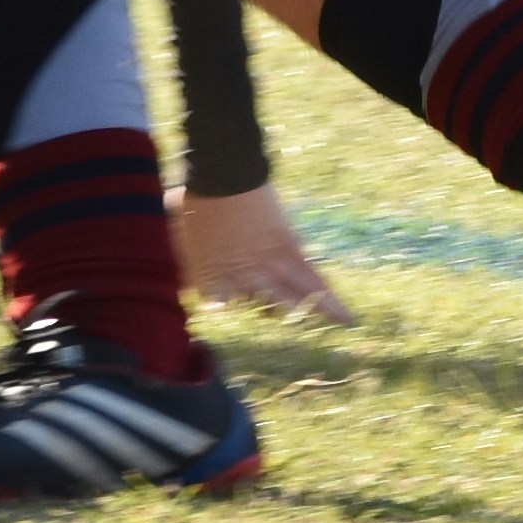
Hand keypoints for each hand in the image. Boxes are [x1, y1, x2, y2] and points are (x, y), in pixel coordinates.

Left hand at [172, 184, 352, 324]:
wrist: (222, 173)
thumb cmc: (195, 202)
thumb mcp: (178, 239)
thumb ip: (184, 267)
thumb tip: (176, 280)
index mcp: (211, 283)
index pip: (225, 317)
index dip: (234, 324)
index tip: (243, 332)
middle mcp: (242, 283)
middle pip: (262, 316)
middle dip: (275, 329)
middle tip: (291, 348)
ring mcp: (268, 269)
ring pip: (293, 304)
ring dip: (310, 322)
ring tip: (330, 342)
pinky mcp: (290, 252)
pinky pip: (313, 282)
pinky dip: (331, 301)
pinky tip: (347, 318)